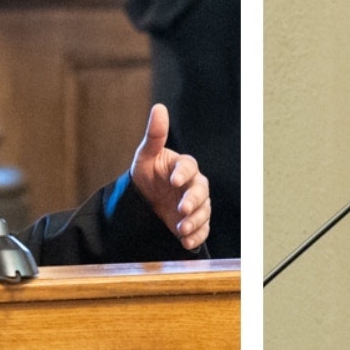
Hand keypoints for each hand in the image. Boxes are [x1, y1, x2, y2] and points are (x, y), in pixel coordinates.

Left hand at [129, 104, 210, 250]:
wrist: (145, 200)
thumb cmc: (148, 174)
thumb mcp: (146, 156)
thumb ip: (154, 135)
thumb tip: (159, 107)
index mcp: (183, 166)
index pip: (188, 166)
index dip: (183, 173)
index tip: (174, 180)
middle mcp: (193, 184)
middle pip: (201, 191)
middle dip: (193, 200)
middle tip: (181, 209)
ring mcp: (196, 204)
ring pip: (204, 211)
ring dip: (195, 221)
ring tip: (181, 229)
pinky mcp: (195, 221)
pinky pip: (202, 229)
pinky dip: (196, 237)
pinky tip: (186, 242)